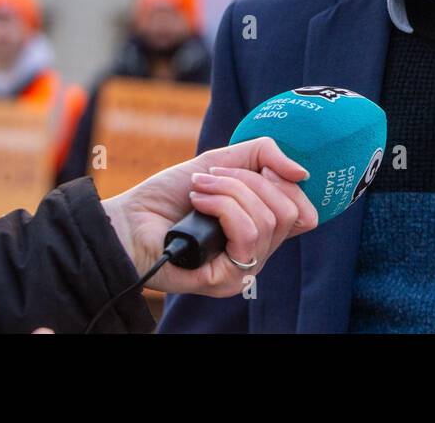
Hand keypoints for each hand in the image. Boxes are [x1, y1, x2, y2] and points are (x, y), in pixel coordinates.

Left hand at [100, 137, 318, 296]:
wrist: (129, 218)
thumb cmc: (171, 194)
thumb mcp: (223, 161)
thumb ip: (264, 155)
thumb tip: (302, 173)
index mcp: (263, 227)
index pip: (304, 213)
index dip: (287, 183)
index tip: (258, 167)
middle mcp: (259, 251)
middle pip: (290, 212)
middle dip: (251, 181)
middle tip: (214, 177)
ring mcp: (244, 268)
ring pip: (267, 221)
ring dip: (229, 191)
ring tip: (199, 189)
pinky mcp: (226, 279)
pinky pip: (246, 235)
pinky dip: (221, 207)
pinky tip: (197, 204)